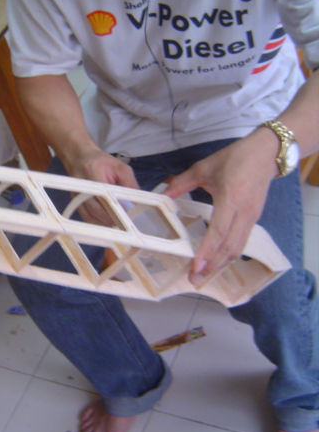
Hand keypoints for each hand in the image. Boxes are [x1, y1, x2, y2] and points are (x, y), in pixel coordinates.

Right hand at [63, 148, 138, 224]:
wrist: (80, 160)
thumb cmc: (102, 163)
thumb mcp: (120, 168)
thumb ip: (129, 184)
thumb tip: (134, 204)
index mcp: (92, 172)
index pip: (103, 194)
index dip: (115, 206)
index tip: (126, 212)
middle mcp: (80, 186)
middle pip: (96, 209)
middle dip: (112, 217)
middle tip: (124, 219)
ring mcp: (75, 197)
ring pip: (90, 217)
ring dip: (105, 222)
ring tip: (117, 219)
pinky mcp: (74, 204)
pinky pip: (87, 219)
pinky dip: (98, 222)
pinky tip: (107, 219)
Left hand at [163, 130, 279, 283]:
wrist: (266, 152)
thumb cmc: (235, 158)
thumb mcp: (203, 167)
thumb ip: (182, 182)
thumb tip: (164, 193)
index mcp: (230, 200)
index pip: (218, 232)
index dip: (207, 251)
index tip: (195, 266)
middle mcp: (243, 213)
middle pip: (229, 247)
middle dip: (212, 266)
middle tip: (194, 278)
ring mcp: (251, 217)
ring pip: (237, 248)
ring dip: (221, 264)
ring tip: (204, 274)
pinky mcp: (254, 218)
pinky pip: (242, 241)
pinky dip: (229, 254)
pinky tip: (218, 261)